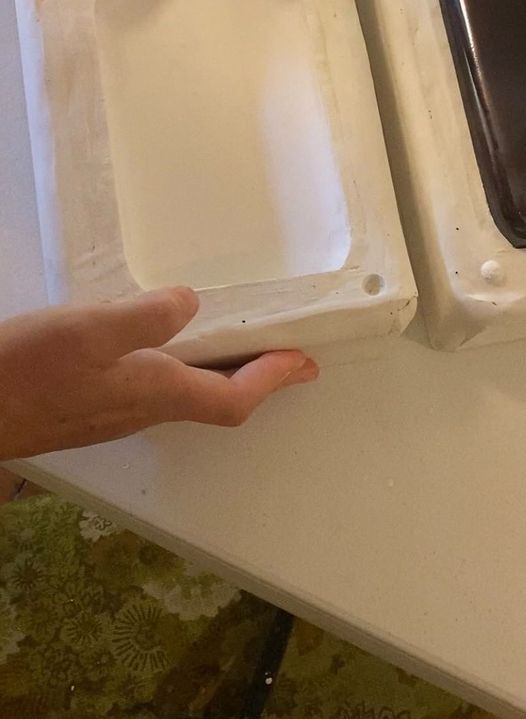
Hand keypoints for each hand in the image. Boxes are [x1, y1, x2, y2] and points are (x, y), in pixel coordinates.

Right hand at [0, 287, 318, 459]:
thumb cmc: (23, 372)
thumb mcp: (88, 332)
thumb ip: (145, 319)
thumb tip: (192, 304)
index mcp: (153, 393)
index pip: (232, 398)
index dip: (274, 380)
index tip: (305, 363)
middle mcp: (141, 411)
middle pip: (216, 402)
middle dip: (257, 379)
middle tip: (286, 356)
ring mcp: (114, 413)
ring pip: (185, 397)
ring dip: (221, 374)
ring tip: (239, 345)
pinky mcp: (89, 407)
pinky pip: (155, 390)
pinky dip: (182, 369)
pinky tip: (165, 347)